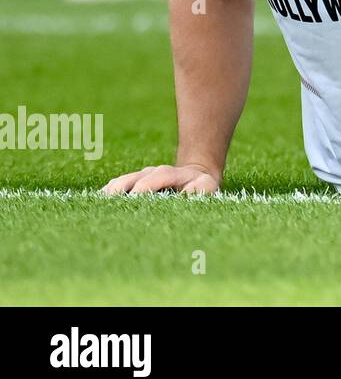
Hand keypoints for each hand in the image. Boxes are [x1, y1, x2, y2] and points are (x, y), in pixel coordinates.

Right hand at [101, 163, 219, 195]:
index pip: (156, 178)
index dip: (145, 186)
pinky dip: (107, 195)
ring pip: (121, 182)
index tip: (135, 197)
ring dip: (110, 193)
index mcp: (170, 173)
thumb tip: (187, 194)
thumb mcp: (206, 187)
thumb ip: (199, 189)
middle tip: (108, 204)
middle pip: (132, 178)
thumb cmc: (201, 186)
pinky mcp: (131, 183)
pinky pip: (116, 187)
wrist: (194, 174)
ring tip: (96, 205)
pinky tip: (95, 206)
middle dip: (121, 190)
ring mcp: (139, 176)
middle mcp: (151, 173)